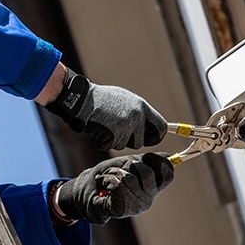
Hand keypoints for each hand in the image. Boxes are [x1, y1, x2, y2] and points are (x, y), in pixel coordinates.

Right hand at [44, 69, 166, 149]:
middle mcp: (136, 117)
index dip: (157, 136)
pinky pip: (111, 146)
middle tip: (119, 132)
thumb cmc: (104, 98)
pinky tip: (99, 129)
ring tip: (106, 125)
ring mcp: (125, 127)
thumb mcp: (126, 99)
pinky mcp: (113, 136)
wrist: (83, 99)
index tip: (151, 139)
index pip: (161, 127)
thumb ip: (139, 111)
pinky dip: (104, 141)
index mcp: (142, 107)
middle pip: (140, 142)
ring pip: (124, 145)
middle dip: (130, 141)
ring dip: (115, 140)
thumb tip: (150, 127)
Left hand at [54, 152, 175, 224]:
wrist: (84, 190)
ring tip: (108, 178)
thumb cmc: (107, 176)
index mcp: (152, 188)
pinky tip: (103, 185)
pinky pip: (118, 186)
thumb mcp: (127, 165)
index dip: (158, 160)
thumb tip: (170, 157)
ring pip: (129, 179)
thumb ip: (146, 161)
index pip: (168, 174)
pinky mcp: (122, 210)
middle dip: (128, 164)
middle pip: (147, 172)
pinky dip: (107, 180)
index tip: (142, 157)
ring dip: (114, 173)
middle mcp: (148, 199)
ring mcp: (135, 206)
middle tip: (118, 170)